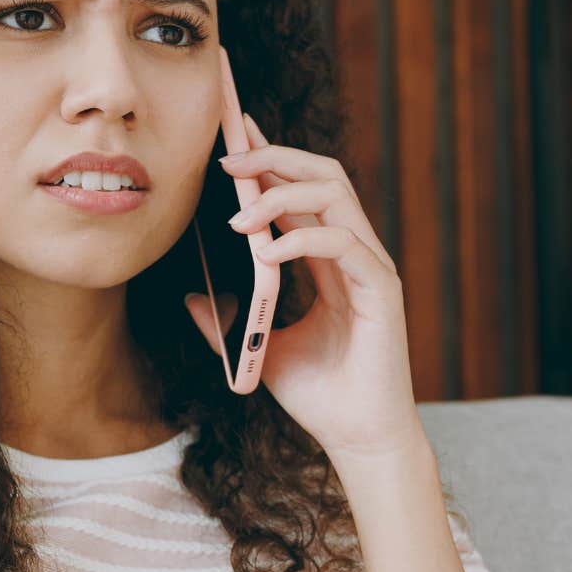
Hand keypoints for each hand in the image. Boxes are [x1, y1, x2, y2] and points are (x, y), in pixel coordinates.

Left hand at [184, 113, 428, 465]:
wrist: (356, 440)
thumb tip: (190, 296)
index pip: (302, 188)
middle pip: (322, 174)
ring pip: (334, 195)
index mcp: (328, 259)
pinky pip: (343, 243)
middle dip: (273, 156)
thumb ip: (227, 321)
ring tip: (237, 212)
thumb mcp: (258, 349)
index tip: (233, 130)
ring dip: (280, 193)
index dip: (270, 155)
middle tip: (226, 157)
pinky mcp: (382, 290)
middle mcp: (354, 252)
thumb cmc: (318, 397)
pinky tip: (266, 253)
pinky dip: (301, 239)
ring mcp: (371, 267)